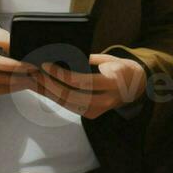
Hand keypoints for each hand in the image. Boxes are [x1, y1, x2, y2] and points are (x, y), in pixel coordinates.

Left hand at [32, 55, 148, 118]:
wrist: (136, 86)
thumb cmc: (120, 68)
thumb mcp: (108, 60)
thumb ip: (87, 60)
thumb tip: (59, 58)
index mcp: (113, 80)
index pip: (81, 81)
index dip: (60, 74)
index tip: (46, 65)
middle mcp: (108, 98)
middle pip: (71, 95)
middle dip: (49, 85)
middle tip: (35, 74)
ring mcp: (101, 109)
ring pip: (68, 104)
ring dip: (49, 93)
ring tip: (36, 82)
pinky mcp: (94, 114)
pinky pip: (70, 107)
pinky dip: (56, 98)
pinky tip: (46, 89)